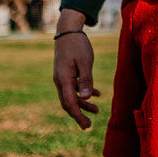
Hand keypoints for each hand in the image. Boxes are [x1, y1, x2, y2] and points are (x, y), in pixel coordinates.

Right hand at [53, 9, 99, 129]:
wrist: (68, 30)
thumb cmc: (78, 45)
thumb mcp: (85, 62)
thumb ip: (86, 80)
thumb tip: (86, 97)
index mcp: (63, 79)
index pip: (69, 103)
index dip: (77, 116)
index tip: (86, 126)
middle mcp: (60, 80)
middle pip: (68, 103)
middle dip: (78, 115)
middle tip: (88, 126)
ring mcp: (62, 76)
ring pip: (71, 95)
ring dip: (83, 104)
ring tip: (97, 111)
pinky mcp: (66, 72)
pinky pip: (73, 87)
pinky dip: (83, 92)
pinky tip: (96, 94)